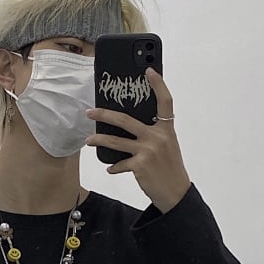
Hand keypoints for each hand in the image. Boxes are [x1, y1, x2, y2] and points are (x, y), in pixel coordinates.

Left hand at [85, 67, 190, 212]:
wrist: (175, 192)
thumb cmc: (170, 168)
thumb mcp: (167, 146)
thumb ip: (154, 134)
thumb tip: (129, 127)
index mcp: (166, 129)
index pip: (165, 101)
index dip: (158, 84)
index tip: (149, 70)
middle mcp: (157, 137)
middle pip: (125, 120)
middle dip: (104, 115)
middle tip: (91, 112)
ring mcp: (148, 151)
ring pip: (116, 141)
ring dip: (99, 140)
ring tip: (89, 140)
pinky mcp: (139, 165)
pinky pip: (120, 164)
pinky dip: (114, 167)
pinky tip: (110, 168)